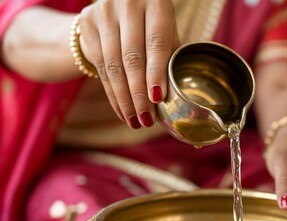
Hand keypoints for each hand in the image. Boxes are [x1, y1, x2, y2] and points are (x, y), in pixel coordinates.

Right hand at [78, 0, 179, 127]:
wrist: (115, 6)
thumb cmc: (151, 24)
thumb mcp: (166, 30)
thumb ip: (172, 56)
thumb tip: (178, 96)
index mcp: (156, 2)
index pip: (157, 42)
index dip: (156, 72)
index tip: (157, 99)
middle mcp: (128, 3)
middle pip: (132, 57)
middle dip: (139, 94)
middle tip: (146, 119)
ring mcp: (104, 13)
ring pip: (113, 65)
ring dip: (124, 99)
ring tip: (135, 121)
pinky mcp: (87, 24)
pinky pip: (100, 66)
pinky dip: (112, 93)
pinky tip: (122, 110)